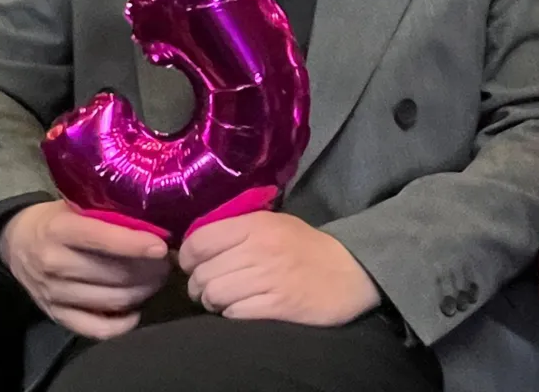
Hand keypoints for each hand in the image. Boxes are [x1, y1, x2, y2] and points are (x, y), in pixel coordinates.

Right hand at [0, 200, 171, 339]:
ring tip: (156, 279)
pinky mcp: (55, 315)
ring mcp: (53, 293)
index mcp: (59, 230)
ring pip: (112, 301)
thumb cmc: (57, 219)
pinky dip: (122, 324)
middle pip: (114, 274)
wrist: (17, 241)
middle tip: (166, 262)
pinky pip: (96, 328)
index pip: (102, 238)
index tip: (162, 246)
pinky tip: (136, 309)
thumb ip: (108, 214)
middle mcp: (54, 263)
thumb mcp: (76, 206)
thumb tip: (155, 222)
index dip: (136, 244)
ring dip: (143, 292)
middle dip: (149, 270)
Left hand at [178, 211, 379, 324]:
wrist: (351, 272)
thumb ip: (239, 228)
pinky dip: (232, 314)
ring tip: (224, 301)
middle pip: (202, 273)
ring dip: (213, 302)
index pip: (199, 241)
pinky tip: (242, 309)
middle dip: (198, 286)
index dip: (188, 257)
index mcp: (256, 224)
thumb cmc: (307, 247)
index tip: (194, 265)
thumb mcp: (275, 223)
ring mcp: (269, 278)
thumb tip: (196, 244)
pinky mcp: (279, 305)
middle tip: (208, 289)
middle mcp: (259, 249)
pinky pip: (235, 313)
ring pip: (214, 295)